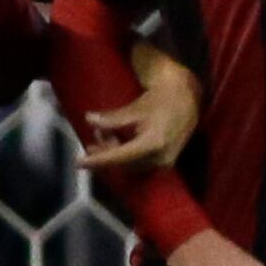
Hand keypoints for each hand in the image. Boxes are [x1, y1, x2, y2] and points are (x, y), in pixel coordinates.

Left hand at [77, 55, 196, 168]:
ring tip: (105, 136)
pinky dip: (125, 154)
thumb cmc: (160, 101)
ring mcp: (164, 162)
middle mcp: (159, 158)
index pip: (119, 157)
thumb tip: (88, 120)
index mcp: (152, 144)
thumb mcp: (134, 109)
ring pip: (130, 164)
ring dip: (115, 152)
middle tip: (96, 135)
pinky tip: (119, 141)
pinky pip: (139, 163)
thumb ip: (111, 118)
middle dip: (107, 151)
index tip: (79, 162)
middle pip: (123, 163)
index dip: (97, 160)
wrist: (186, 101)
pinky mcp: (165, 162)